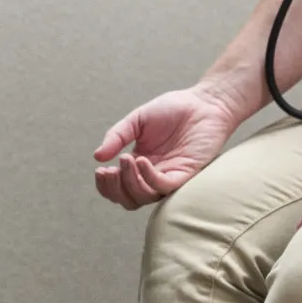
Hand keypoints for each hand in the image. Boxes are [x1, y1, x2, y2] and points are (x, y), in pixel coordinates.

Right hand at [93, 85, 244, 210]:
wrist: (204, 103)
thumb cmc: (173, 110)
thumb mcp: (137, 120)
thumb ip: (117, 136)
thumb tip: (97, 156)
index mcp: (140, 164)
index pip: (119, 188)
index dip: (106, 186)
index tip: (100, 169)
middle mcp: (153, 175)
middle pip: (129, 199)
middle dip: (114, 189)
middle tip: (108, 171)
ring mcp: (169, 177)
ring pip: (145, 197)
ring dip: (130, 182)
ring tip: (126, 159)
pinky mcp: (185, 175)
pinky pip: (165, 186)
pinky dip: (149, 177)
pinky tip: (142, 161)